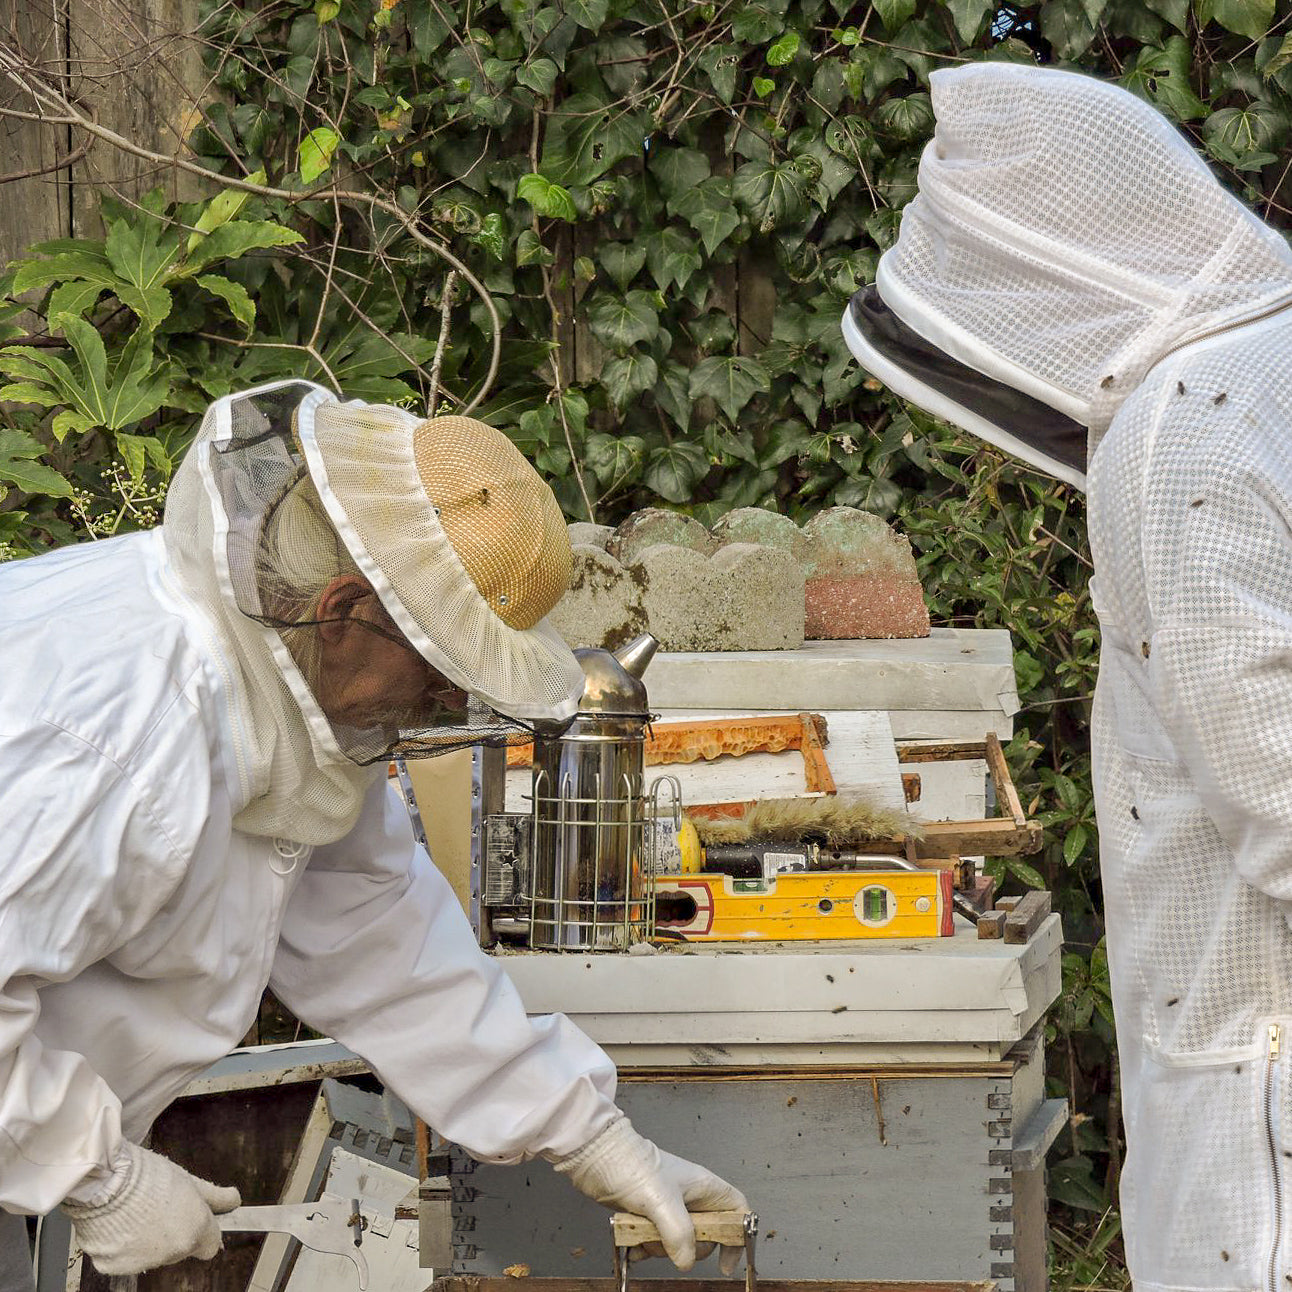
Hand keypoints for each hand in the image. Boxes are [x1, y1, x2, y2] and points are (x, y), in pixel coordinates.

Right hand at [60, 1142, 241, 1275]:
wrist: (104, 1181)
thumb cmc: (146, 1176)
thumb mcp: (189, 1180)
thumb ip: (215, 1196)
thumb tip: (234, 1200)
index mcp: (195, 1230)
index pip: (211, 1246)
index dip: (204, 1231)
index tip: (196, 1219)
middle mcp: (172, 1252)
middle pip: (181, 1248)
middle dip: (175, 1231)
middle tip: (161, 1207)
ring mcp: (143, 1262)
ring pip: (153, 1255)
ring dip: (149, 1240)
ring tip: (137, 1211)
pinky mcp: (114, 1267)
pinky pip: (125, 1258)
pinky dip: (123, 1246)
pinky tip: (120, 1223)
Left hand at [552, 1115, 747, 1273]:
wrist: (597, 1158)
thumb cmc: (632, 1165)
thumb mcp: (661, 1201)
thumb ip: (679, 1235)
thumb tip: (686, 1261)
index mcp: (703, 1186)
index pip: (736, 1210)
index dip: (738, 1235)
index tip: (727, 1261)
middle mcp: (689, 1197)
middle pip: (707, 1235)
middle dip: (689, 1248)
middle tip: (673, 1243)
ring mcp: (669, 1207)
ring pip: (679, 1242)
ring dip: (661, 1248)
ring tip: (645, 1235)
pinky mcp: (649, 1215)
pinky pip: (656, 1242)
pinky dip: (645, 1247)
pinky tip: (633, 1241)